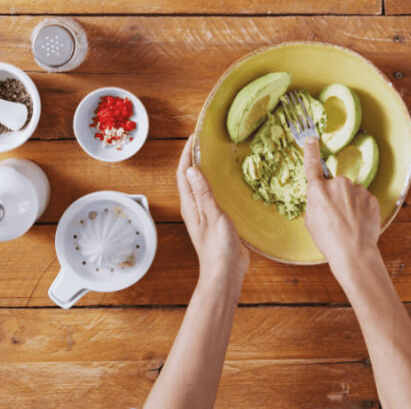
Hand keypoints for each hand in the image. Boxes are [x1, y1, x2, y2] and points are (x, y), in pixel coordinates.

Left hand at [177, 136, 249, 282]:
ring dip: (205, 170)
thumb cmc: (218, 247)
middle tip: (205, 142)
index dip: (187, 154)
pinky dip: (216, 183)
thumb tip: (191, 169)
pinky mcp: (215, 220)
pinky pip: (212, 195)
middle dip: (194, 158)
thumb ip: (203, 193)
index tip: (193, 137)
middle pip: (190, 178)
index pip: (183, 174)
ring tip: (215, 156)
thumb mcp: (213, 216)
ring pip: (201, 186)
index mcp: (190, 205)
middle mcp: (194, 207)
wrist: (225, 272)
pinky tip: (227, 181)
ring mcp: (204, 214)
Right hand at [302, 137, 381, 283]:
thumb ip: (314, 202)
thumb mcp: (310, 220)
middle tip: (333, 216)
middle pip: (334, 185)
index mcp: (318, 190)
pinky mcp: (371, 198)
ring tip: (347, 223)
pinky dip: (360, 209)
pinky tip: (358, 223)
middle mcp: (338, 184)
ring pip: (350, 193)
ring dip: (348, 203)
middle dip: (333, 196)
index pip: (312, 164)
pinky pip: (362, 199)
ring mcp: (357, 190)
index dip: (311, 150)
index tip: (311, 139)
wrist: (353, 252)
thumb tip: (321, 197)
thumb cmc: (328, 239)